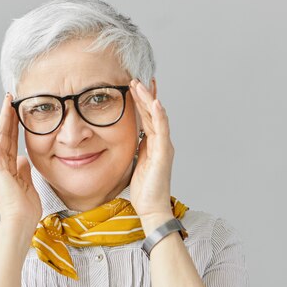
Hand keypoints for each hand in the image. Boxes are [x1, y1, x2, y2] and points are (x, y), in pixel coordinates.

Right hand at [0, 93, 41, 230]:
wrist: (20, 221)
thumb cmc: (25, 210)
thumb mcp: (28, 185)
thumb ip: (25, 171)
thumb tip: (24, 158)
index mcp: (8, 169)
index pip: (12, 142)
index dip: (15, 126)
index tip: (17, 111)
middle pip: (5, 135)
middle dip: (8, 116)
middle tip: (11, 98)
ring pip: (0, 135)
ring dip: (3, 116)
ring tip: (6, 99)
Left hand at [128, 79, 174, 219]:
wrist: (152, 208)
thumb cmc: (144, 190)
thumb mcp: (135, 163)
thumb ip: (134, 149)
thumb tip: (122, 139)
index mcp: (153, 144)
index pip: (148, 117)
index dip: (142, 101)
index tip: (135, 86)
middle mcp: (161, 142)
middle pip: (153, 112)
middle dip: (144, 95)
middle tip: (135, 78)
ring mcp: (164, 146)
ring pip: (157, 116)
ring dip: (149, 99)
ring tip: (140, 84)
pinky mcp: (164, 153)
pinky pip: (162, 131)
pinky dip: (159, 115)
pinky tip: (155, 102)